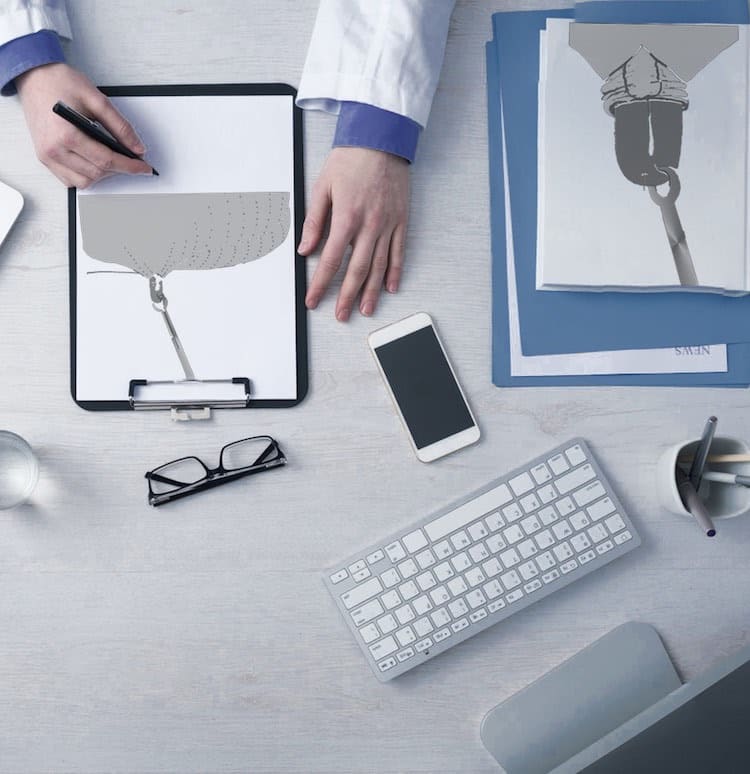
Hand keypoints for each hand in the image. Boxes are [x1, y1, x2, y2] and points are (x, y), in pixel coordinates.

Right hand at [15, 63, 152, 186]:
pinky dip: (86, 175)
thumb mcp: (97, 99)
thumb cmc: (60, 82)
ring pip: (84, 181)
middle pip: (97, 173)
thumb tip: (137, 147)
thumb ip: (120, 126)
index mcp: (66, 134)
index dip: (130, 166)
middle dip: (119, 169)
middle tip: (132, 160)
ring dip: (103, 174)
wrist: (35, 76)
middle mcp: (54, 150)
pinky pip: (70, 180)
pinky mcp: (45, 158)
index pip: (106, 160)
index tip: (144, 167)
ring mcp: (47, 156)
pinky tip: (94, 162)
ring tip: (112, 159)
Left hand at [299, 147, 409, 320]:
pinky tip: (391, 288)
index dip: (320, 284)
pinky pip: (399, 252)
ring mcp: (388, 225)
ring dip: (372, 292)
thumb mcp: (322, 186)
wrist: (382, 139)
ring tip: (366, 310)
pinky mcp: (401, 221)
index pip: (330, 260)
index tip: (313, 299)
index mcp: (346, 217)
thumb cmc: (351, 159)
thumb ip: (314, 220)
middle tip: (340, 315)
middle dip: (346, 296)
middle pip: (357, 270)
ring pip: (379, 266)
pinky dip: (395, 272)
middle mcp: (369, 225)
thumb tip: (305, 248)